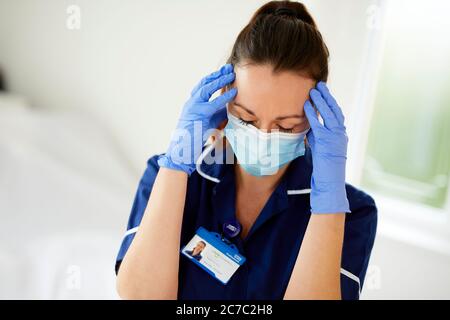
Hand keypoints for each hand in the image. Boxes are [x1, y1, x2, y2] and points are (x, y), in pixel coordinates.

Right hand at [157, 64, 236, 174]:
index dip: (213, 78)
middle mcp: (190, 104)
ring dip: (219, 80)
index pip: (202, 86)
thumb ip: (216, 115)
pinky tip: (234, 92)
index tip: (224, 71)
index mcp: (192, 105)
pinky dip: (224, 97)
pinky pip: (213, 104)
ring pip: (205, 89)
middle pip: (204, 84)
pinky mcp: (198, 117)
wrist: (180, 155)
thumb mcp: (207, 124)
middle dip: (217, 74)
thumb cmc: (193, 142)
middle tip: (229, 68)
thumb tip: (230, 108)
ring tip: (231, 74)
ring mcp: (192, 109)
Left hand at [303, 81, 349, 213]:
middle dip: (327, 97)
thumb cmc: (325, 168)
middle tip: (319, 85)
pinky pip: (318, 123)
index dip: (330, 102)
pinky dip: (313, 113)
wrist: (330, 181)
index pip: (337, 114)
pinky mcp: (326, 141)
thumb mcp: (322, 148)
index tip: (324, 92)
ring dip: (321, 101)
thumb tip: (310, 125)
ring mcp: (334, 137)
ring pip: (329, 114)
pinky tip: (307, 105)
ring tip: (314, 90)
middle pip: (335, 110)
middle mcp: (340, 133)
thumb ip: (318, 136)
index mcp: (340, 135)